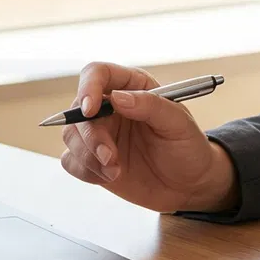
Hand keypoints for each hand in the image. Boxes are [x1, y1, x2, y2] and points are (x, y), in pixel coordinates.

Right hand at [58, 62, 238, 214]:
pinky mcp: (92, 159)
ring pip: (71, 136)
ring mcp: (100, 133)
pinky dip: (85, 170)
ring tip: (116, 170)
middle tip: (110, 157)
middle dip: (91, 136)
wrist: (188, 185)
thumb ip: (150, 106)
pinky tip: (110, 176)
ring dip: (88, 156)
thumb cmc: (187, 147)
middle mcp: (110, 107)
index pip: (97, 74)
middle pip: (78, 110)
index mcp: (132, 86)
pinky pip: (70, 160)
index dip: (88, 87)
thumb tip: (117, 98)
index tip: (90, 110)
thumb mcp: (178, 123)